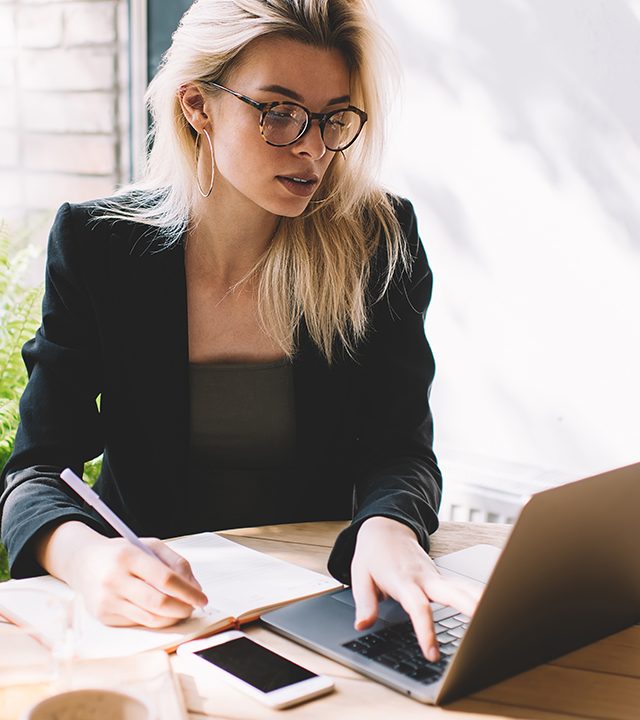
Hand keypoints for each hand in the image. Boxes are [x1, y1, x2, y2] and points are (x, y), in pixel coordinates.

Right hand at [38, 521, 207, 627]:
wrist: (84, 563)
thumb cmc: (124, 553)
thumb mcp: (151, 546)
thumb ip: (177, 563)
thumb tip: (196, 588)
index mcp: (128, 557)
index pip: (165, 579)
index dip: (188, 592)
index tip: (202, 598)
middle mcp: (114, 579)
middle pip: (158, 602)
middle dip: (183, 608)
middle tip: (194, 608)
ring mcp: (107, 601)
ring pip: (150, 618)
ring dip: (172, 618)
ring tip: (181, 610)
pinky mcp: (103, 616)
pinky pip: (138, 622)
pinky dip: (155, 619)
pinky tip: (160, 611)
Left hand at [350, 516, 480, 661]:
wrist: (385, 528)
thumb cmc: (373, 553)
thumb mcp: (360, 575)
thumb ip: (365, 602)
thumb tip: (362, 625)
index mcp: (403, 580)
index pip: (419, 608)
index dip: (426, 630)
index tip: (432, 652)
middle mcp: (424, 578)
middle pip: (451, 593)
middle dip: (468, 609)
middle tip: (484, 628)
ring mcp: (435, 576)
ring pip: (462, 588)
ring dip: (480, 601)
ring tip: (499, 618)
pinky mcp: (441, 577)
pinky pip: (461, 587)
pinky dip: (478, 596)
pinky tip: (492, 607)